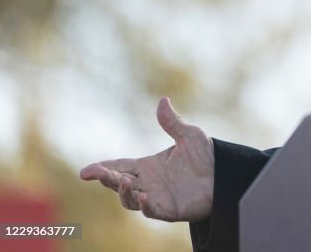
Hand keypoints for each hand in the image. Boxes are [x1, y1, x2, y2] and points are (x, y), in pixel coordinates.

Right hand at [80, 97, 214, 221]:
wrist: (225, 174)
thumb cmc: (206, 157)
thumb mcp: (189, 136)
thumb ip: (172, 122)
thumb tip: (163, 100)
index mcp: (147, 167)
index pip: (119, 166)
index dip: (102, 169)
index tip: (85, 171)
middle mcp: (148, 183)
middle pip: (119, 183)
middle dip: (106, 178)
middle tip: (95, 173)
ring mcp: (157, 198)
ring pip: (130, 199)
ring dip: (123, 192)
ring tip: (122, 179)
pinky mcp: (170, 209)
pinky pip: (153, 211)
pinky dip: (146, 206)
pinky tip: (144, 197)